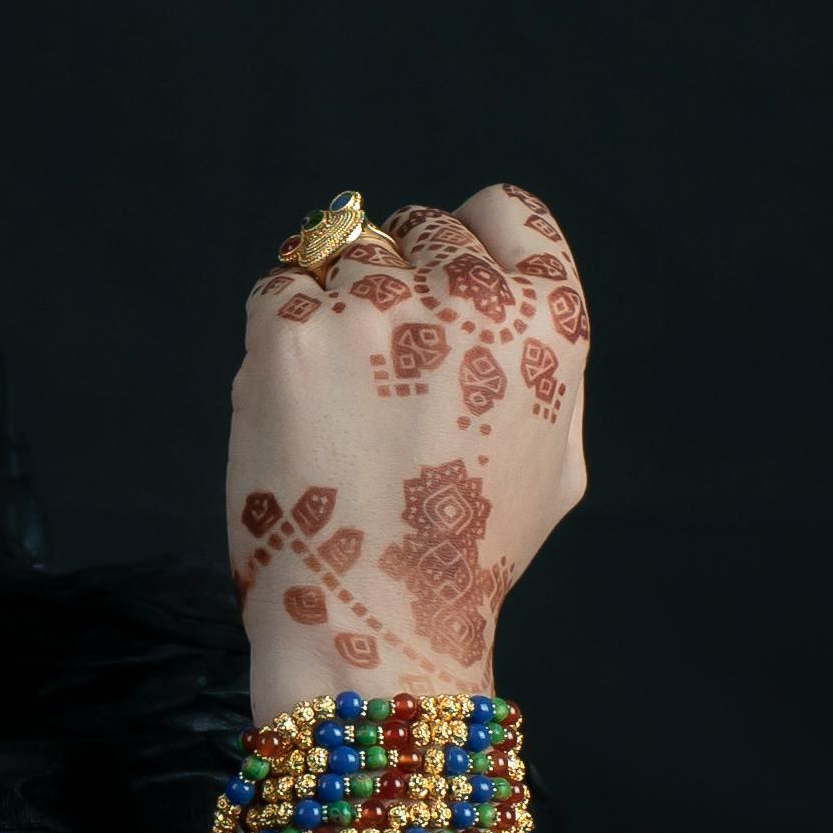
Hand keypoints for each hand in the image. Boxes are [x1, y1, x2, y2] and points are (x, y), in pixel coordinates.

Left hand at [225, 183, 590, 728]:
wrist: (376, 622)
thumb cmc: (464, 551)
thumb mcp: (554, 455)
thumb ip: (541, 358)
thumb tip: (509, 285)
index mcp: (551, 326)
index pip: (505, 210)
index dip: (469, 238)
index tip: (444, 281)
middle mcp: (471, 303)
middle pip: (418, 226)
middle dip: (398, 278)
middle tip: (385, 373)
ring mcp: (376, 312)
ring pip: (341, 253)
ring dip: (335, 310)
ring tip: (342, 404)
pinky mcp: (291, 334)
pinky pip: (278, 288)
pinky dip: (278, 334)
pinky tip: (297, 404)